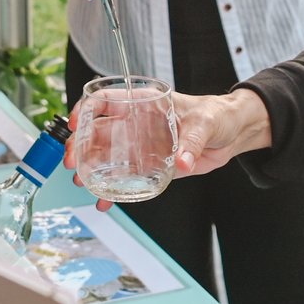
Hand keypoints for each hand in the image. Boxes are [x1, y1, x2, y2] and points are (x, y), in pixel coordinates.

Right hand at [66, 87, 266, 208]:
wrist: (231, 134)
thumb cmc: (216, 116)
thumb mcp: (205, 122)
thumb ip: (192, 142)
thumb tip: (182, 163)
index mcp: (144, 103)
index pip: (106, 101)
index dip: (86, 109)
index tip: (76, 123)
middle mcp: (135, 124)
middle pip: (98, 132)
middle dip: (80, 145)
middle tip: (73, 162)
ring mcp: (140, 146)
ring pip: (106, 157)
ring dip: (90, 169)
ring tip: (82, 183)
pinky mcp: (150, 166)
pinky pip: (126, 178)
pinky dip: (113, 191)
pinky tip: (104, 202)